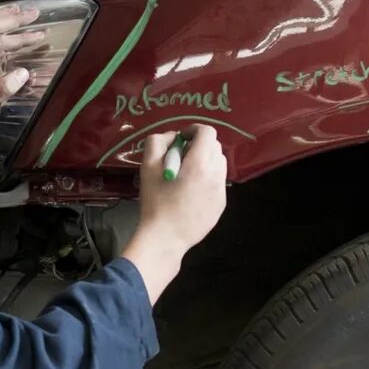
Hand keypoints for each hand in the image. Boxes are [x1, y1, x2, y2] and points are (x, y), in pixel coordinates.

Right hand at [122, 125, 229, 301]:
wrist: (165, 239)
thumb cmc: (155, 203)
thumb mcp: (147, 168)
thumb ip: (157, 143)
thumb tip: (172, 137)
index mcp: (199, 164)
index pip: (208, 133)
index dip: (194, 130)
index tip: (181, 139)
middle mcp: (216, 175)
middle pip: (215, 147)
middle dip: (199, 146)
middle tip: (181, 157)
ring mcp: (221, 191)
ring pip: (219, 164)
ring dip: (205, 161)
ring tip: (186, 174)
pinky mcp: (221, 205)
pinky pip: (218, 182)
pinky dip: (207, 179)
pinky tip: (191, 193)